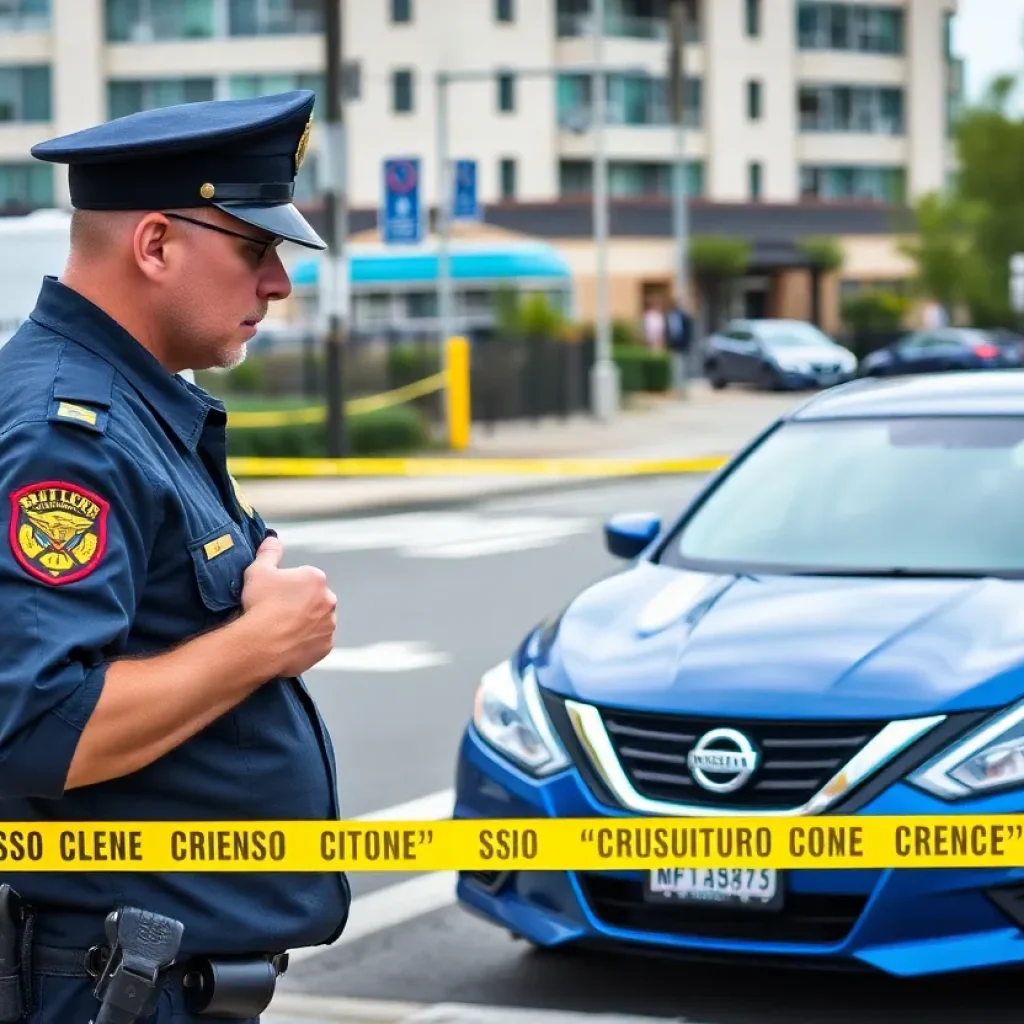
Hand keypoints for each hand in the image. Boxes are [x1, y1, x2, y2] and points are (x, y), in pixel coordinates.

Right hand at [239, 534, 336, 677]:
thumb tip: (273, 540)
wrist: (260, 644)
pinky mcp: (325, 646)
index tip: (275, 595)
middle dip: (301, 604)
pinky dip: (307, 642)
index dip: (288, 586)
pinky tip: (289, 643)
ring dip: (306, 623)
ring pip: (318, 621)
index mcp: (315, 579)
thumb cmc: (260, 606)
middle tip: (278, 613)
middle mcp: (328, 600)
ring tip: (282, 630)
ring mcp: (329, 625)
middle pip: (315, 599)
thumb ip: (269, 553)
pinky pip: (317, 642)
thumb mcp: (258, 570)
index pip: (305, 578)